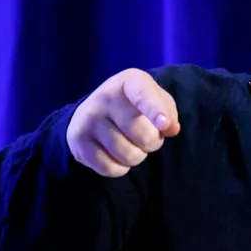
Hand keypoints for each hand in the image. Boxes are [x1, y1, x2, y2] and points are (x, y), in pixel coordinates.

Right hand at [66, 68, 180, 176]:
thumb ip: (168, 111)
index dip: (156, 111)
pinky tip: (116, 155)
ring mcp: (89, 119)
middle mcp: (105, 97)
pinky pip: (110, 168)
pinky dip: (120, 168)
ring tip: (132, 144)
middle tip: (148, 137)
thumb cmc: (134, 105)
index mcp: (129, 81)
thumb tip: (172, 129)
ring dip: (137, 156)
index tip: (164, 125)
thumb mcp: (154, 98)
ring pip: (127, 155)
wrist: (94, 110)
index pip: (143, 96)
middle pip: (142, 134)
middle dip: (153, 143)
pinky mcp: (78, 140)